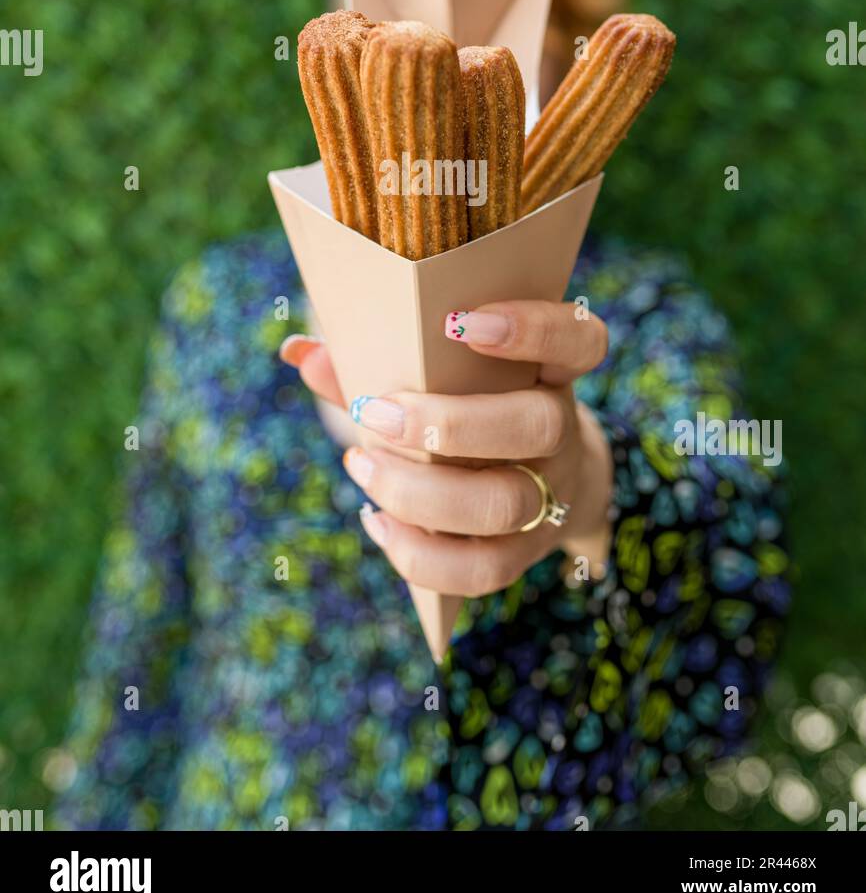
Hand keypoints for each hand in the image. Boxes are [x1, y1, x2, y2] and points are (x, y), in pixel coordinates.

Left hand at [280, 301, 612, 597]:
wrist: (538, 475)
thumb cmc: (471, 405)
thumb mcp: (442, 376)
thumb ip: (376, 362)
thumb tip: (300, 352)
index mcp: (549, 371)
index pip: (576, 341)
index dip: (533, 328)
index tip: (462, 323)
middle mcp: (561, 430)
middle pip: (536, 425)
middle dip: (448, 424)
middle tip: (376, 413)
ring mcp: (551, 495)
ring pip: (505, 504)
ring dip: (420, 492)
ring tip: (363, 466)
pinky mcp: (526, 553)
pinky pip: (483, 569)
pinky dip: (420, 554)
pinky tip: (376, 521)